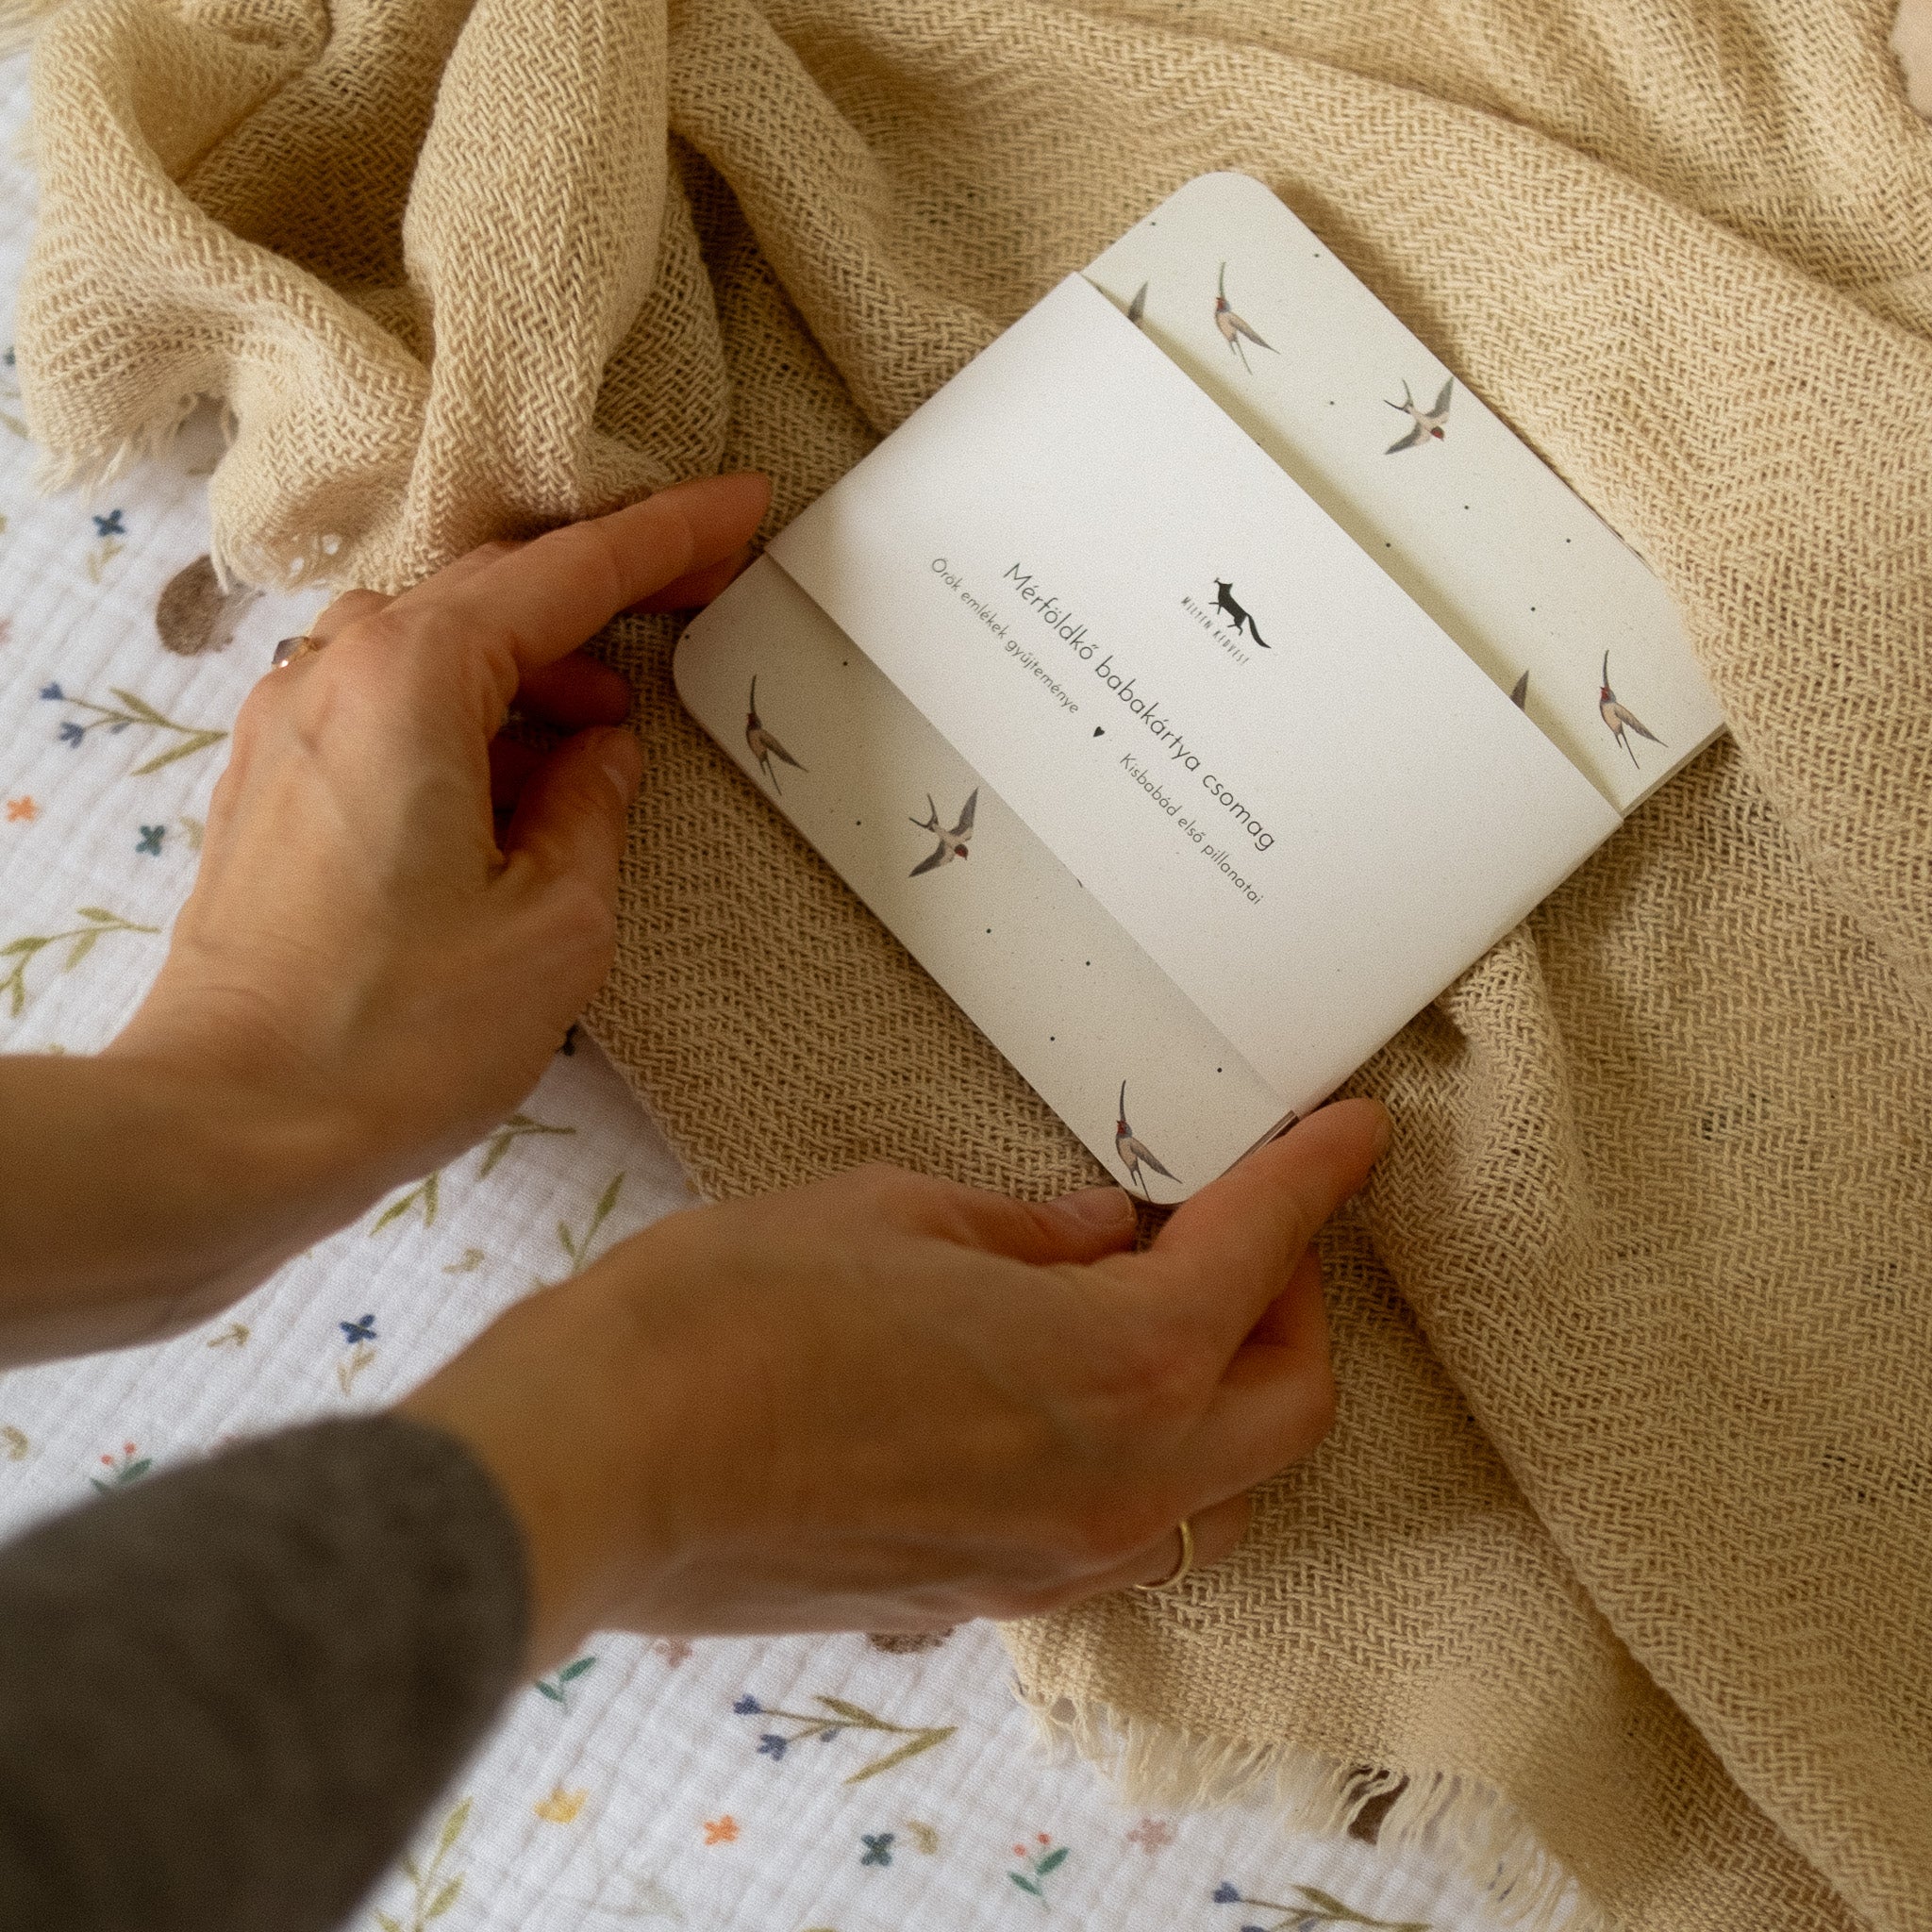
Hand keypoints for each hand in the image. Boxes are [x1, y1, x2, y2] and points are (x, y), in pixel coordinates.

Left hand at [0, 474, 768, 1360]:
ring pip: (437, 647)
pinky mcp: (273, 786)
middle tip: (699, 595)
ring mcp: (289, 724)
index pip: (568, 571)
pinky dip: (469, 716)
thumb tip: (603, 756)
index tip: (741, 509)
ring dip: (534, 666)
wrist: (232, 1129)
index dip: (669, 538)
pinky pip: (389, 707)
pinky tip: (521, 783)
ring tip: (613, 726)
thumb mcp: (556, 921)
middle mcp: (334, 670)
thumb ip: (596, 810)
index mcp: (414, 674)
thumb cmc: (395, 1034)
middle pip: (493, 589)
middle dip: (601, 590)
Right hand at [402, 1099, 1388, 1664]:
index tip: (1352, 1135)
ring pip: (1215, 1491)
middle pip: (1286, 1403)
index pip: (1263, 1257)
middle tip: (1240, 1226)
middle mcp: (1112, 1487)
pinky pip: (1117, 1537)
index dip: (1317, 1179)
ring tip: (1162, 1312)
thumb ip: (1028, 1231)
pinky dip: (1139, 1461)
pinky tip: (1069, 1400)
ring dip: (1225, 1396)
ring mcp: (1051, 1564)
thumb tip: (1103, 1232)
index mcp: (1114, 1365)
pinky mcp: (979, 1602)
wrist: (593, 1467)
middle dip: (1293, 1301)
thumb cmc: (728, 1318)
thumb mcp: (892, 1215)